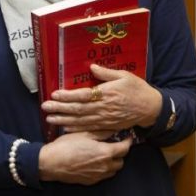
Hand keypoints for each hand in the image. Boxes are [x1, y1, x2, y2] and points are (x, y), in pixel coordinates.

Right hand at [38, 130, 132, 184]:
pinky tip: (95, 161)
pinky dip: (104, 169)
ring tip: (105, 153)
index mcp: (105, 153)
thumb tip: (114, 129)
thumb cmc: (67, 145)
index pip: (125, 149)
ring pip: (113, 170)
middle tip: (115, 144)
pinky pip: (103, 176)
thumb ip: (102, 132)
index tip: (127, 137)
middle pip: (121, 161)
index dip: (128, 142)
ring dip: (112, 162)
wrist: (51, 163)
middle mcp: (104, 167)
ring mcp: (98, 176)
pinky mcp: (90, 181)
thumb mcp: (84, 133)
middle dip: (120, 153)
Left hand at [41, 64, 161, 132]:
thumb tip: (91, 66)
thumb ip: (106, 73)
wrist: (150, 108)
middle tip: (45, 107)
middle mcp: (103, 108)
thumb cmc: (137, 89)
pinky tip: (65, 128)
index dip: (68, 95)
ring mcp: (105, 119)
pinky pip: (89, 129)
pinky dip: (76, 129)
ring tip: (49, 119)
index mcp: (106, 94)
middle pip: (78, 109)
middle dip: (60, 108)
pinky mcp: (107, 127)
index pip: (83, 95)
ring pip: (81, 121)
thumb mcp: (124, 76)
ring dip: (64, 120)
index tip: (54, 93)